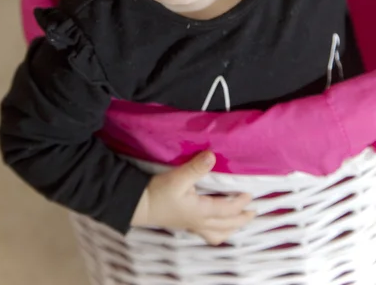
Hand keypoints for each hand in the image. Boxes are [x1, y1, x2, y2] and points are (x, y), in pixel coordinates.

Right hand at [131, 151, 254, 245]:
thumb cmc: (157, 192)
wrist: (137, 205)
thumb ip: (196, 167)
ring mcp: (191, 225)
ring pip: (218, 234)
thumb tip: (212, 156)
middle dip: (242, 219)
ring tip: (239, 221)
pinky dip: (218, 231)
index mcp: (200, 212)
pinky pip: (207, 234)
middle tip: (253, 211)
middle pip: (226, 225)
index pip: (227, 210)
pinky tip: (217, 224)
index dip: (241, 203)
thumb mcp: (177, 178)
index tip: (250, 194)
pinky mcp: (184, 224)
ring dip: (231, 228)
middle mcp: (199, 222)